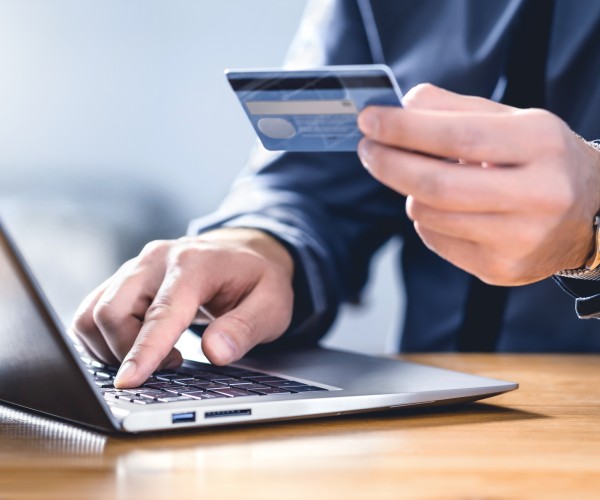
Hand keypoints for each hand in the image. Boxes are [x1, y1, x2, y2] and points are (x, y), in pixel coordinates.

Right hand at [70, 228, 293, 387]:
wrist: (245, 252)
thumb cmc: (258, 280)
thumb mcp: (272, 305)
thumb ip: (246, 328)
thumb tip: (215, 352)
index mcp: (194, 264)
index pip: (161, 312)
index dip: (144, 351)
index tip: (128, 382)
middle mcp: (156, 260)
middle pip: (112, 311)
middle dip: (127, 353)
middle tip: (172, 364)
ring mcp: (135, 267)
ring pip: (94, 313)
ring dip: (112, 347)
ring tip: (157, 355)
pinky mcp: (123, 279)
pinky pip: (93, 312)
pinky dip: (103, 338)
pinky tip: (135, 346)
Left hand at [357, 84, 599, 284]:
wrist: (590, 213)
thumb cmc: (541, 160)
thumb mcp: (513, 121)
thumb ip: (457, 109)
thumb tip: (403, 104)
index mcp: (541, 146)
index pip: (457, 136)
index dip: (404, 129)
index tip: (368, 120)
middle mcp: (537, 196)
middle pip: (436, 185)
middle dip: (389, 164)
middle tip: (367, 149)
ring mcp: (519, 240)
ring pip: (428, 215)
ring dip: (410, 191)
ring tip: (423, 177)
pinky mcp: (500, 270)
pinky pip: (435, 240)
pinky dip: (426, 219)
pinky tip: (445, 208)